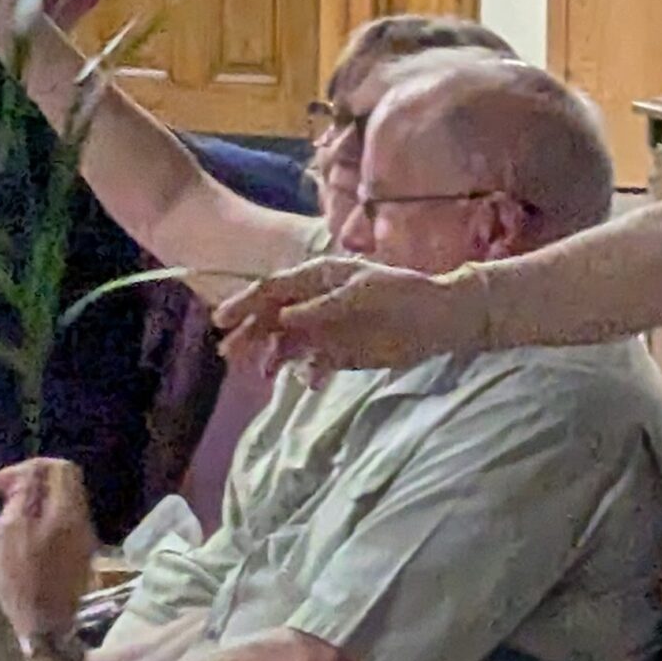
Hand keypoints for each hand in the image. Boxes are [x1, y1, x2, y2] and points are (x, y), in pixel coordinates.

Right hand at [0, 458, 97, 640]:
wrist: (35, 634)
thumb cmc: (13, 581)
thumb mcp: (9, 530)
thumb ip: (23, 496)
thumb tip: (30, 476)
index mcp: (69, 513)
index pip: (61, 469)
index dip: (28, 468)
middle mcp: (85, 527)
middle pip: (66, 489)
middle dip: (32, 487)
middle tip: (2, 499)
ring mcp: (85, 549)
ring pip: (64, 512)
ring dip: (36, 508)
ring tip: (7, 523)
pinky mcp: (79, 568)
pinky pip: (64, 533)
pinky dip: (43, 527)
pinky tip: (21, 545)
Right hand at [214, 255, 475, 373]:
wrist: (439, 320)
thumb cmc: (402, 294)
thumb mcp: (361, 295)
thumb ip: (321, 308)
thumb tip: (282, 319)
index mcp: (318, 277)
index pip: (273, 289)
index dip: (245, 304)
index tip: (222, 321)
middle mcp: (316, 302)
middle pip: (273, 318)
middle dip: (249, 334)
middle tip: (229, 355)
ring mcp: (327, 329)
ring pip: (288, 343)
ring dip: (274, 356)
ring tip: (266, 373)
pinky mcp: (341, 353)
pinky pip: (314, 365)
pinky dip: (308, 374)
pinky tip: (310, 382)